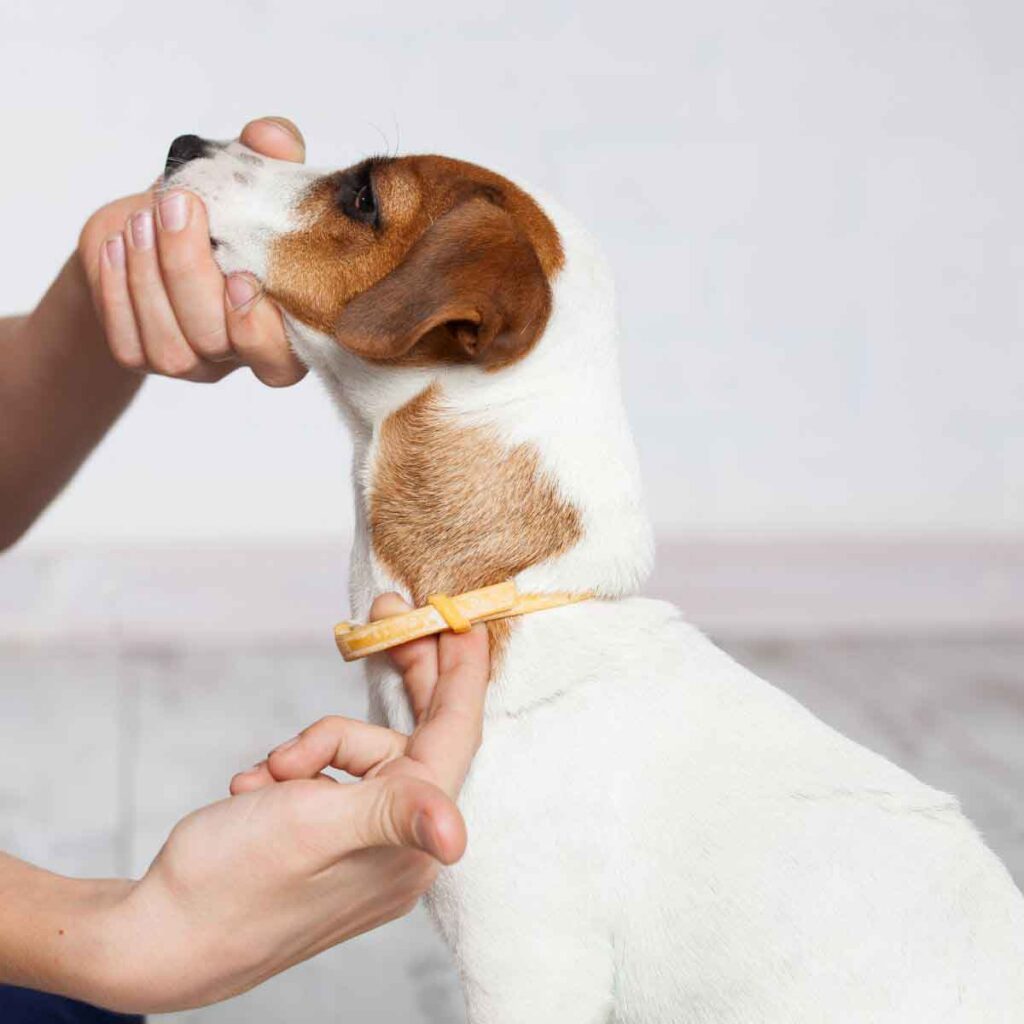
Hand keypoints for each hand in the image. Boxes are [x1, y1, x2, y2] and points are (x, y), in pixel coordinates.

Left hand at [76, 116, 306, 385]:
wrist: (153, 228)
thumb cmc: (217, 211)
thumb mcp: (247, 175)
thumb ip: (269, 155)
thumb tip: (274, 139)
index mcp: (283, 328)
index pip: (281, 363)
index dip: (260, 332)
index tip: (240, 276)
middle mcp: (239, 357)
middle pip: (216, 344)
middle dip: (189, 274)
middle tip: (177, 207)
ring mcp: (192, 364)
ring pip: (170, 348)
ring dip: (149, 279)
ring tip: (142, 220)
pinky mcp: (142, 355)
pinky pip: (127, 341)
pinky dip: (118, 290)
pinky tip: (116, 246)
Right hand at [81, 594, 488, 1013]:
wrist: (156, 937)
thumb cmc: (229, 884)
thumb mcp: (312, 829)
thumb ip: (391, 813)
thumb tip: (456, 839)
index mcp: (409, 841)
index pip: (454, 736)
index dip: (462, 673)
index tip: (464, 617)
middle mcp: (397, 844)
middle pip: (414, 734)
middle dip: (399, 673)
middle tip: (387, 611)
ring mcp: (364, 843)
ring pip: (356, 752)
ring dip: (310, 746)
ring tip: (267, 775)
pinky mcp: (330, 839)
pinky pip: (327, 776)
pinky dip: (291, 770)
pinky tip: (252, 793)